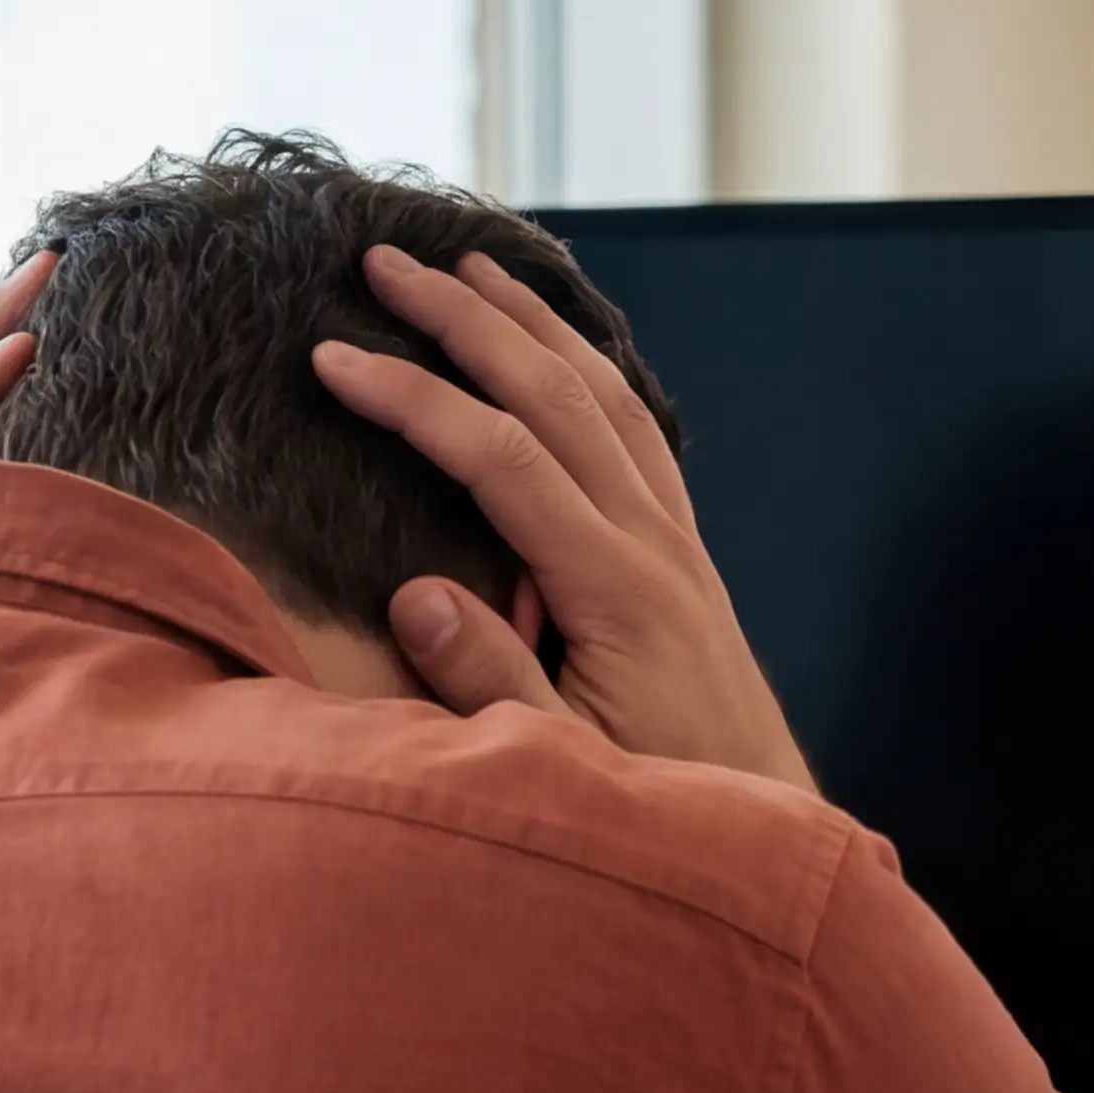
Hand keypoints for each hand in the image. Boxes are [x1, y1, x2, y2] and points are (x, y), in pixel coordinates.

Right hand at [310, 245, 812, 792]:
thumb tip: (415, 593)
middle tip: (387, 261)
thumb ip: (488, 681)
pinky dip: (592, 376)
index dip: (414, 400)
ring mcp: (680, 547)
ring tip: (473, 268)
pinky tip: (559, 353)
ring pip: (610, 402)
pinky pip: (641, 438)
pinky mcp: (686, 560)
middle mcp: (658, 548)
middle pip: (560, 399)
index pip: (504, 459)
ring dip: (537, 328)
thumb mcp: (560, 762)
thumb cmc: (655, 803)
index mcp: (619, 591)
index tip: (330, 357)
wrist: (762, 831)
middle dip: (469, 321)